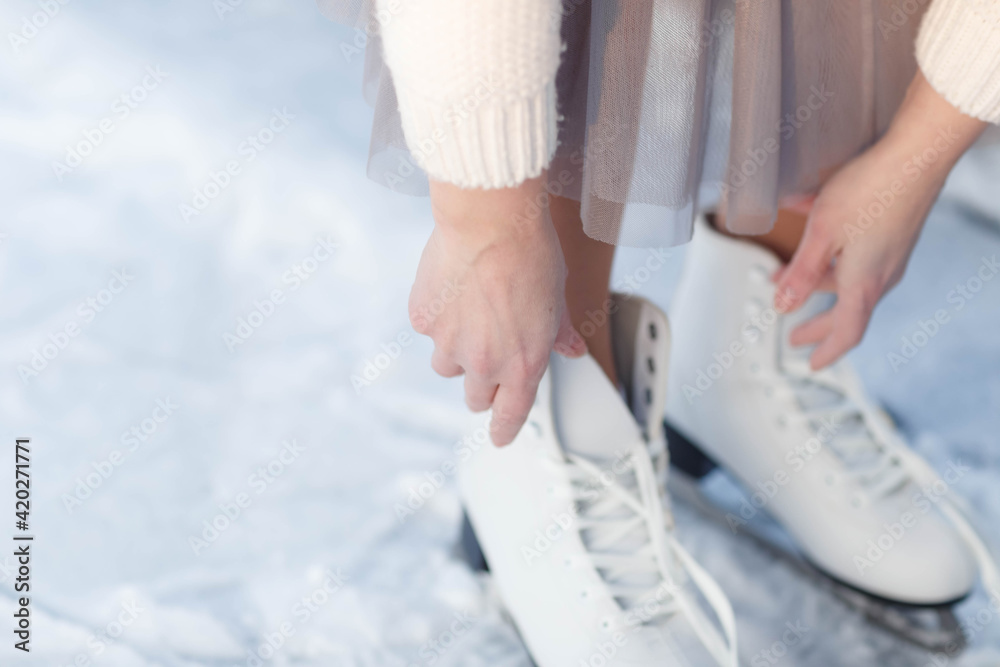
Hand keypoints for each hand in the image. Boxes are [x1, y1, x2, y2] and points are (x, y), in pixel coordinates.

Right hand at [410, 176, 585, 445]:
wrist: (491, 221)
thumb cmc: (531, 253)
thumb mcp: (558, 298)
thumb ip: (560, 332)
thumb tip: (572, 349)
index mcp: (523, 364)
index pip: (510, 415)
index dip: (503, 430)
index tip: (499, 437)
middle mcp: (484, 363)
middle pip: (474, 397)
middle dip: (481, 384)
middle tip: (487, 356)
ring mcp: (449, 344)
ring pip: (447, 365)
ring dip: (457, 351)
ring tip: (470, 313)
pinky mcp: (424, 319)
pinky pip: (430, 329)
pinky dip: (439, 316)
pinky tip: (453, 287)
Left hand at [775, 72, 985, 368]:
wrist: (916, 154)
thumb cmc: (872, 189)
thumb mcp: (821, 234)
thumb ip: (800, 272)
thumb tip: (783, 305)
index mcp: (864, 282)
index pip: (846, 331)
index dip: (827, 351)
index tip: (812, 364)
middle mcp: (881, 274)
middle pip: (845, 310)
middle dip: (817, 323)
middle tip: (795, 336)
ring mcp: (889, 254)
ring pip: (847, 280)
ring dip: (816, 282)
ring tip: (784, 276)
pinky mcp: (892, 234)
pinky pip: (855, 254)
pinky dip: (830, 253)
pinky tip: (805, 227)